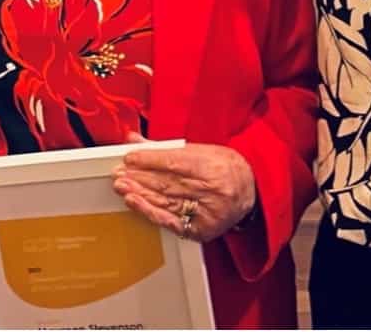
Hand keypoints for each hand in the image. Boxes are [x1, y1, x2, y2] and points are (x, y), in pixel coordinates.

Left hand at [112, 143, 255, 242]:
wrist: (251, 191)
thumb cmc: (225, 167)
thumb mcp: (201, 149)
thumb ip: (166, 148)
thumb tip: (136, 140)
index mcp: (213, 165)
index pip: (175, 162)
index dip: (149, 160)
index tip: (130, 157)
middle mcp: (211, 190)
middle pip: (167, 183)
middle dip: (139, 177)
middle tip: (118, 173)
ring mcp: (207, 212)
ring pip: (166, 201)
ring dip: (139, 194)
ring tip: (121, 186)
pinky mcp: (202, 229)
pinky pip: (171, 221)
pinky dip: (150, 212)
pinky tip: (135, 203)